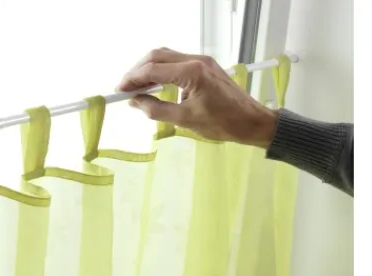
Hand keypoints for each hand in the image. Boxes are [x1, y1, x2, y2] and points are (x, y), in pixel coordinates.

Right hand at [118, 48, 278, 147]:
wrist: (251, 121)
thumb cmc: (222, 124)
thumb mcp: (185, 120)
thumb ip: (156, 110)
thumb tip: (135, 102)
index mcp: (192, 72)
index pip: (153, 70)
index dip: (133, 79)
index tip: (120, 91)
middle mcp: (196, 60)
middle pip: (157, 56)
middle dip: (138, 71)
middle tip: (126, 89)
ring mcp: (202, 61)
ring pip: (167, 56)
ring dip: (149, 69)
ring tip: (138, 88)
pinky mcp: (205, 66)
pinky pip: (177, 62)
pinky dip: (162, 71)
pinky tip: (156, 86)